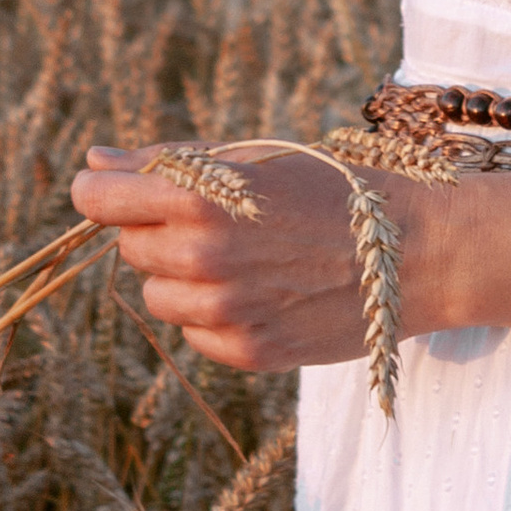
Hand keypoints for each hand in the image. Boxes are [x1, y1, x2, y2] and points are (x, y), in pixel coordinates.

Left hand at [69, 144, 410, 370]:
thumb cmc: (333, 188)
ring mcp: (225, 310)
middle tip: (218, 218)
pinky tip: (262, 290)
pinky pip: (195, 333)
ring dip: (182, 276)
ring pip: (157, 296)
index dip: (102, 191)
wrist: (416, 249)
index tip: (112, 190)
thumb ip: (169, 162)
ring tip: (242, 257)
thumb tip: (94, 162)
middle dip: (158, 230)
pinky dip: (214, 314)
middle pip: (129, 246)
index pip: (98, 198)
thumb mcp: (255, 158)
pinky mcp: (247, 352)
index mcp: (200, 196)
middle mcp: (203, 256)